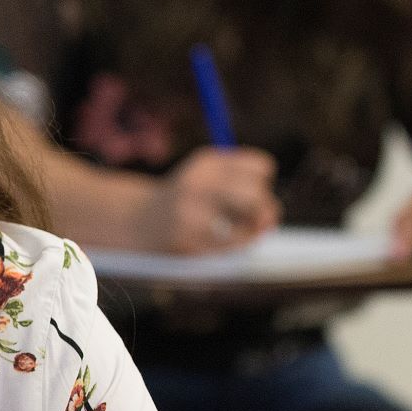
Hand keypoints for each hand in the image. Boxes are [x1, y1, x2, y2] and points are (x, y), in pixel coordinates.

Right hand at [150, 146, 279, 253]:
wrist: (139, 221)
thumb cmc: (187, 200)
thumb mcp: (210, 178)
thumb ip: (246, 188)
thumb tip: (272, 217)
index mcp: (207, 163)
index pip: (261, 167)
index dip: (262, 183)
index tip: (246, 191)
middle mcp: (198, 184)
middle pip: (256, 195)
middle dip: (263, 209)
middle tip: (253, 218)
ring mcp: (191, 214)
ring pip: (249, 223)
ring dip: (253, 231)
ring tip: (239, 231)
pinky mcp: (188, 241)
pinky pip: (233, 246)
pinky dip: (235, 247)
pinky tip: (221, 243)